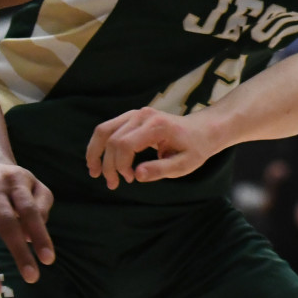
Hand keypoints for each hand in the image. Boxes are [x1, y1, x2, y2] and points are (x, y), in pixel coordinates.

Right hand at [0, 153, 54, 295]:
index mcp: (17, 182)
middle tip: (32, 277)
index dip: (40, 234)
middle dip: (19, 252)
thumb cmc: (14, 181)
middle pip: (6, 223)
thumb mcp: (34, 185)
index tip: (48, 260)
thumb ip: (41, 207)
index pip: (31, 210)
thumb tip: (34, 239)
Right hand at [86, 107, 212, 187]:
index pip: (125, 144)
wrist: (203, 130)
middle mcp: (143, 115)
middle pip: (112, 139)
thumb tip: (137, 175)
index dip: (120, 165)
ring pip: (104, 130)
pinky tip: (100, 160)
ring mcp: (137, 113)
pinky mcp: (133, 116)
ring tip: (94, 172)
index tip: (130, 179)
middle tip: (113, 184)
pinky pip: (109, 128)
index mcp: (157, 126)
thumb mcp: (184, 164)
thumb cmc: (195, 148)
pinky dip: (100, 144)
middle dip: (108, 164)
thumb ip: (160, 170)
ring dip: (95, 152)